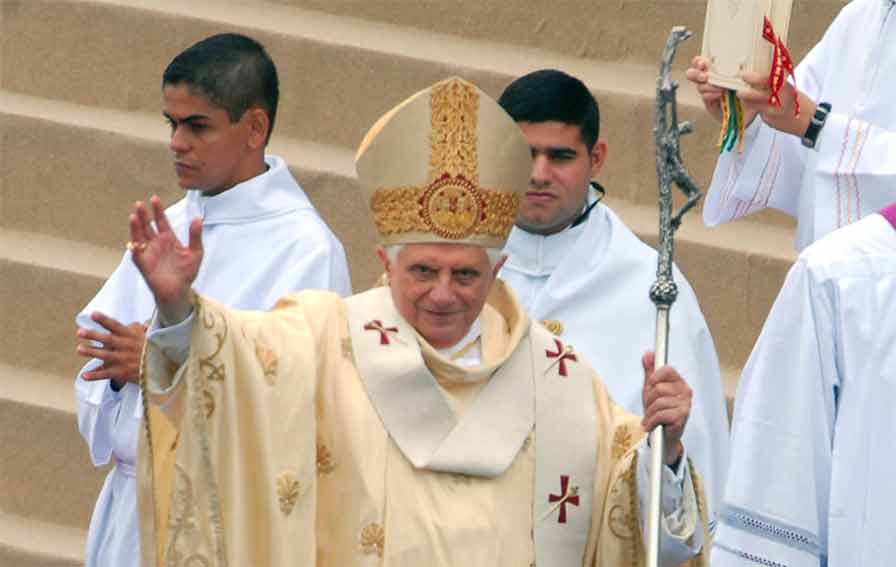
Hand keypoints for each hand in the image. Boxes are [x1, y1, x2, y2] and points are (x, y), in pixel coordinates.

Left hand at [76, 312, 147, 388]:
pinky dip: (95, 375)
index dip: (104, 320)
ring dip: (92, 352)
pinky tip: (84, 375)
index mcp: (131, 336)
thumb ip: (138, 329)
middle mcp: (126, 347)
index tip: (93, 314)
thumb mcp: (148, 336)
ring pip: (106, 356)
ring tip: (79, 349)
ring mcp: (123, 360)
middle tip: (80, 332)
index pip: (116, 326)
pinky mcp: (122, 372)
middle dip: (94, 335)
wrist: (161, 369)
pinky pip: (107, 374)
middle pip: (108, 340)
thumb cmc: (153, 351)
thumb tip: (137, 322)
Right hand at [129, 196, 201, 324]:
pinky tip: (134, 242)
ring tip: (133, 216)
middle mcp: (157, 244)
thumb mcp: (196, 252)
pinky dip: (135, 249)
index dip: (158, 210)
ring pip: (139, 237)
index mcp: (169, 239)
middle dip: (144, 215)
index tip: (154, 198)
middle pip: (148, 226)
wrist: (180, 291)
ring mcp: (149, 253)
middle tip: (139, 203)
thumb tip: (198, 218)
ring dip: (135, 227)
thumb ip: (196, 236)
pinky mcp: (145, 265)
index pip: (162, 221)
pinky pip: (137, 256)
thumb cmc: (187, 272)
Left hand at [641, 352, 690, 465]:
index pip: (667, 370)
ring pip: (658, 402)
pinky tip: (651, 424)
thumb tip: (648, 354)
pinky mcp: (682, 417)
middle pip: (659, 388)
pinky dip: (651, 421)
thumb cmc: (658, 411)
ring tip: (650, 418)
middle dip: (649, 399)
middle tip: (650, 407)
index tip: (650, 385)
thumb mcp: (651, 389)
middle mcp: (685, 391)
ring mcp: (685, 405)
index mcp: (679, 382)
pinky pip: (660, 414)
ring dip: (649, 412)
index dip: (654, 377)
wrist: (662, 435)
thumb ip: (650, 371)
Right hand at [685, 55, 757, 126]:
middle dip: (696, 73)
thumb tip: (737, 64)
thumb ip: (740, 70)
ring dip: (708, 86)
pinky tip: (719, 95)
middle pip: (692, 73)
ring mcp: (708, 92)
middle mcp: (709, 80)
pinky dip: (711, 95)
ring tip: (720, 88)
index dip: (698, 61)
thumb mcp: (746, 77)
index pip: (701, 62)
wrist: (751, 110)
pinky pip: (705, 97)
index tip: (704, 63)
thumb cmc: (749, 91)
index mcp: (716, 69)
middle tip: (704, 77)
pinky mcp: (709, 103)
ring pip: (699, 86)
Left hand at [737, 71, 815, 137]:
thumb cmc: (797, 102)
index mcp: (785, 88)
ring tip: (741, 96)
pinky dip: (752, 108)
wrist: (808, 121)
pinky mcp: (769, 120)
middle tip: (738, 90)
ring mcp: (773, 111)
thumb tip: (759, 74)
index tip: (745, 75)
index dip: (755, 78)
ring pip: (754, 105)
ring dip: (746, 101)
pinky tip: (750, 105)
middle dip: (746, 93)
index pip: (769, 81)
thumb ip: (776, 83)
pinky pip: (757, 112)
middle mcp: (779, 100)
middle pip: (759, 95)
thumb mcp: (790, 89)